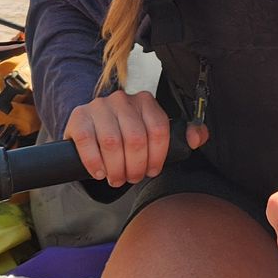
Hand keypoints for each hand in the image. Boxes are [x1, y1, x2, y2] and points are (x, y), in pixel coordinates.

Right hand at [63, 90, 206, 186]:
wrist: (91, 130)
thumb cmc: (126, 135)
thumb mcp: (153, 134)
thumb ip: (181, 135)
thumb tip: (198, 137)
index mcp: (145, 101)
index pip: (159, 130)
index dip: (157, 156)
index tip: (152, 170)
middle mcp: (122, 99)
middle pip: (136, 139)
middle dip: (136, 166)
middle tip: (132, 178)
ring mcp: (99, 106)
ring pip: (112, 142)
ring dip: (116, 169)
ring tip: (116, 178)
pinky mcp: (78, 117)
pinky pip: (87, 142)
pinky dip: (94, 162)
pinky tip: (99, 172)